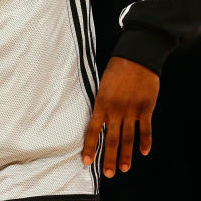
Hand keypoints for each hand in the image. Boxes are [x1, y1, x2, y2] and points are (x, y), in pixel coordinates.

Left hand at [82, 56, 159, 176]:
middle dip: (108, 158)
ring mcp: (131, 110)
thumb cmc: (116, 70)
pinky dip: (145, 141)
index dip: (89, 147)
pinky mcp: (146, 108)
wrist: (136, 58)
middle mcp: (115, 110)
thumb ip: (102, 105)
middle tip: (107, 174)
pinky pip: (145, 129)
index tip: (86, 161)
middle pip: (110, 139)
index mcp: (101, 104)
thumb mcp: (102, 86)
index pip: (92, 130)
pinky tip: (143, 152)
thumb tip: (100, 120)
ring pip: (127, 138)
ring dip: (125, 155)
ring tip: (123, 169)